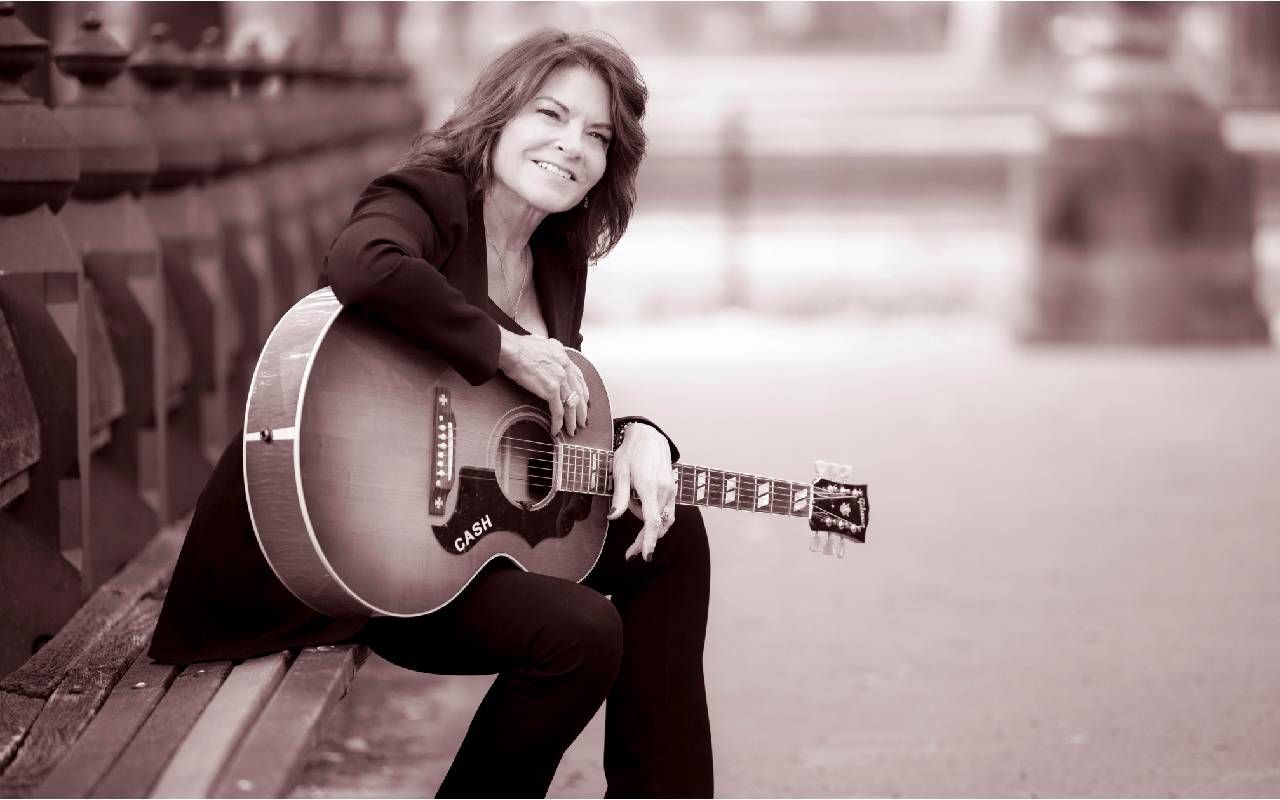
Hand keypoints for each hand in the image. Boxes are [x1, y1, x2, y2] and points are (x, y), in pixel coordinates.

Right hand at [498, 328, 589, 435]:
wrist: (511, 350)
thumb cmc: (518, 347)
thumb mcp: (540, 345)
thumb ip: (547, 354)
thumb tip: (544, 360)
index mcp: (562, 355)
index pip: (578, 376)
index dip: (583, 391)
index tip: (584, 401)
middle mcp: (564, 366)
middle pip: (579, 392)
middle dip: (582, 409)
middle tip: (583, 421)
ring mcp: (559, 378)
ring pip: (571, 404)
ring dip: (572, 420)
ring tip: (572, 430)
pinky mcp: (551, 389)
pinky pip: (558, 410)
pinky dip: (558, 422)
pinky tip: (556, 430)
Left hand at [608, 423, 676, 560]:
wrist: (648, 436)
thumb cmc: (631, 452)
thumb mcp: (619, 472)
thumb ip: (619, 496)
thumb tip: (614, 517)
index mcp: (649, 486)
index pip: (652, 521)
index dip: (648, 540)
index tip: (645, 555)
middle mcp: (664, 490)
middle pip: (658, 525)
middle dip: (645, 539)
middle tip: (630, 552)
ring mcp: (671, 489)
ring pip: (664, 520)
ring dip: (650, 527)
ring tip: (631, 510)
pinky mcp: (672, 489)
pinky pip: (667, 511)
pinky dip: (656, 517)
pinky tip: (642, 508)